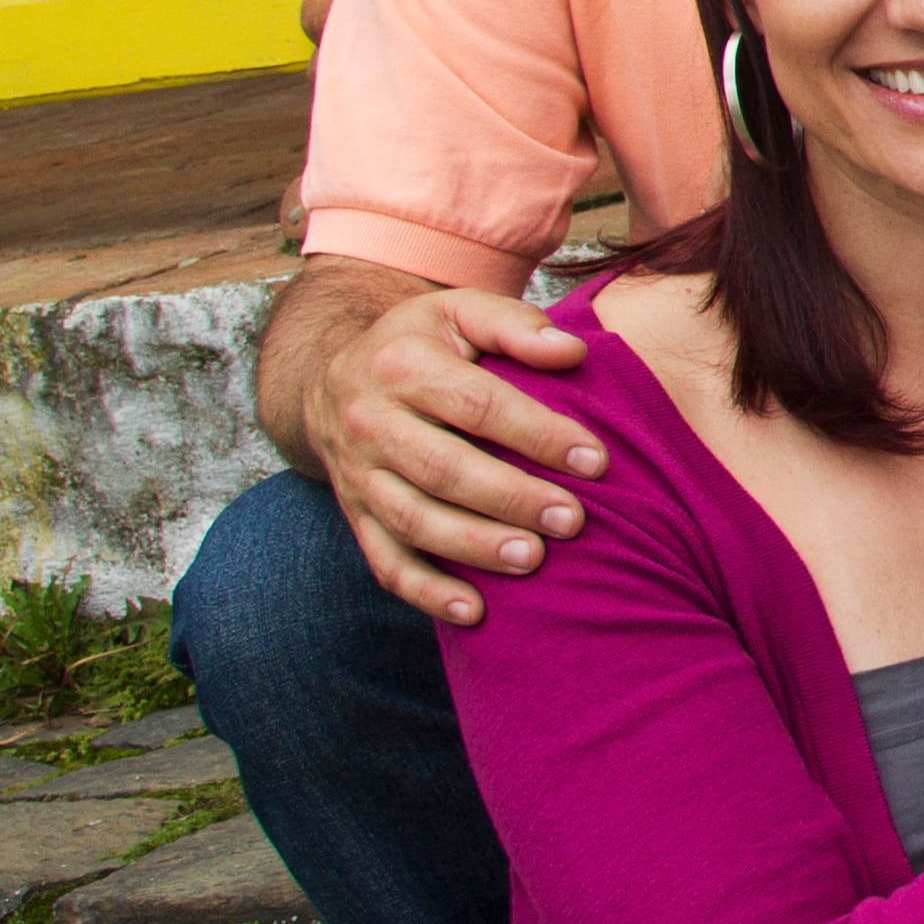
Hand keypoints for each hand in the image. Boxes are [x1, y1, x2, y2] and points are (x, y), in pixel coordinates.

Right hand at [311, 286, 603, 624]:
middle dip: (511, 498)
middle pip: (444, 469)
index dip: (538, 434)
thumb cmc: (420, 343)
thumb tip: (572, 352)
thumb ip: (517, 326)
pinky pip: (384, 561)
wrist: (328, 376)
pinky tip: (473, 611)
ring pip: (413, 520)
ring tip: (533, 560)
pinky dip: (426, 592)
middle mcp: (370, 423)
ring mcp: (357, 475)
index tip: (595, 461)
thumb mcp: (460, 311)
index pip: (477, 405)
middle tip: (573, 520)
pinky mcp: (354, 515)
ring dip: (474, 546)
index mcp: (402, 367)